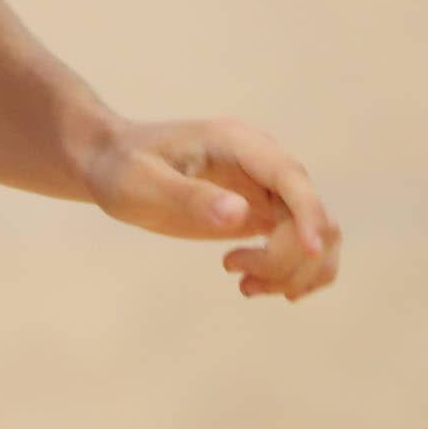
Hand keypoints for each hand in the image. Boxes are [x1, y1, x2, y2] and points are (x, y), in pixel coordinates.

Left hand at [81, 115, 342, 300]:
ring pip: (317, 234)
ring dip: (293, 271)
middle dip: (287, 256)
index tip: (309, 252)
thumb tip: (239, 214)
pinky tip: (254, 285)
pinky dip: (292, 273)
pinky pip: (301, 246)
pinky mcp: (264, 214)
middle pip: (311, 212)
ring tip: (245, 286)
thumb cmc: (121, 168)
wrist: (111, 164)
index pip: (291, 176)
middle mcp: (263, 162)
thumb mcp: (143, 183)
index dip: (309, 214)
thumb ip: (189, 197)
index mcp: (238, 142)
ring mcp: (268, 189)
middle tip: (236, 273)